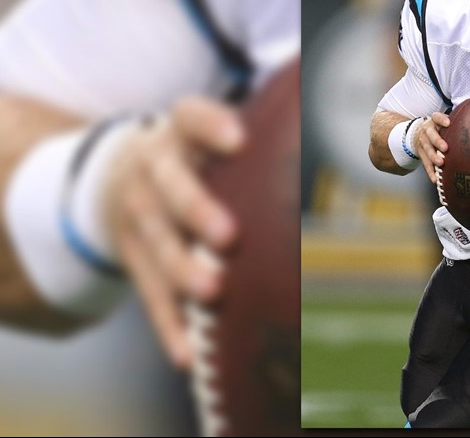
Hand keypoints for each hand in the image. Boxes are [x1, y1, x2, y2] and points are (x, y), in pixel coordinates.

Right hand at [102, 97, 243, 369]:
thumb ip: (264, 133)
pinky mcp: (130, 256)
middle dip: (197, 209)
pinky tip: (188, 354)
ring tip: (213, 291)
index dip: (212, 124)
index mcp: (179, 129)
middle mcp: (152, 166)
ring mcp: (136, 212)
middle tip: (229, 236)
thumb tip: (356, 134)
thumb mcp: (210, 129)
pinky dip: (168, 325)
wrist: (113, 173)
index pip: (191, 114)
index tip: (240, 140)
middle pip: (170, 184)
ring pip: (156, 241)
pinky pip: (147, 293)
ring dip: (183, 269)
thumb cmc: (196, 153)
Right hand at [413, 112, 449, 183]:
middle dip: (438, 141)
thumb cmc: (437, 128)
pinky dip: (430, 171)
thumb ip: (456, 123)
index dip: (442, 119)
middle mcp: (427, 131)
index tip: (448, 123)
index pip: (437, 117)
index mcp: (434, 121)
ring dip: (433, 157)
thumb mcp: (443, 122)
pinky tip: (435, 179)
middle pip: (431, 135)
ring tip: (440, 163)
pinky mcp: (420, 153)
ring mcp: (422, 142)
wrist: (417, 133)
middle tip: (445, 148)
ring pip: (427, 149)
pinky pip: (425, 163)